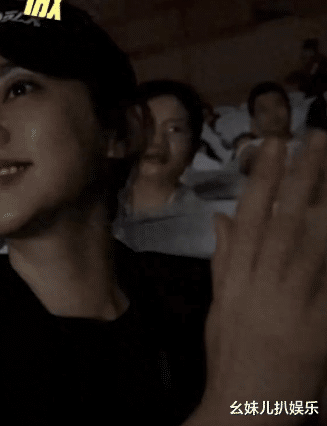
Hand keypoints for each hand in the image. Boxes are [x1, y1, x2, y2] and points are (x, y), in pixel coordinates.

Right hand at [201, 132, 326, 424]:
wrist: (245, 405)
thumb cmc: (231, 354)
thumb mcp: (221, 304)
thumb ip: (223, 259)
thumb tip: (221, 218)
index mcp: (236, 276)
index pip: (250, 217)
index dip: (262, 179)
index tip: (274, 143)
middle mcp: (260, 282)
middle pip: (283, 221)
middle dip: (300, 177)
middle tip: (316, 138)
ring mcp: (290, 303)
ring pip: (308, 244)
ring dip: (322, 203)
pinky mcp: (317, 327)